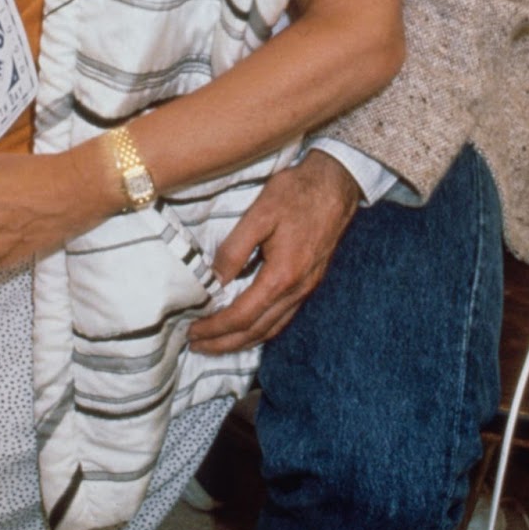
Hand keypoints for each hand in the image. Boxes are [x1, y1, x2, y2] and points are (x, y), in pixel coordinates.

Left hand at [188, 150, 360, 354]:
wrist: (336, 183)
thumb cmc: (296, 193)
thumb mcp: (259, 214)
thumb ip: (234, 250)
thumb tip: (214, 281)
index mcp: (282, 276)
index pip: (242, 316)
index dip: (215, 328)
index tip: (192, 332)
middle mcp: (296, 290)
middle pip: (256, 331)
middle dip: (224, 343)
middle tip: (196, 345)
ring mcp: (306, 289)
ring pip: (271, 329)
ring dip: (242, 341)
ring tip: (216, 343)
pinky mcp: (310, 282)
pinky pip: (283, 318)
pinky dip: (261, 329)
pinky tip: (248, 326)